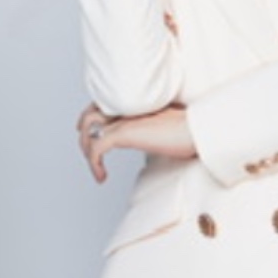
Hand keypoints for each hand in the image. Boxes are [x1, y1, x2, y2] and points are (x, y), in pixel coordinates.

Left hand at [76, 103, 195, 183]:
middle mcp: (125, 107)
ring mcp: (122, 119)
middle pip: (90, 115)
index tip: (92, 130)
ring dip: (86, 150)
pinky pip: (96, 148)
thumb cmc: (187, 127)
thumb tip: (150, 136)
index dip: (93, 117)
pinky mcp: (123, 133)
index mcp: (134, 102)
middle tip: (85, 148)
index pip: (103, 104)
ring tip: (95, 167)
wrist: (194, 128)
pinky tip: (101, 175)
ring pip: (89, 132)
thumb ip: (151, 126)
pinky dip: (93, 164)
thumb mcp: (164, 124)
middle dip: (83, 133)